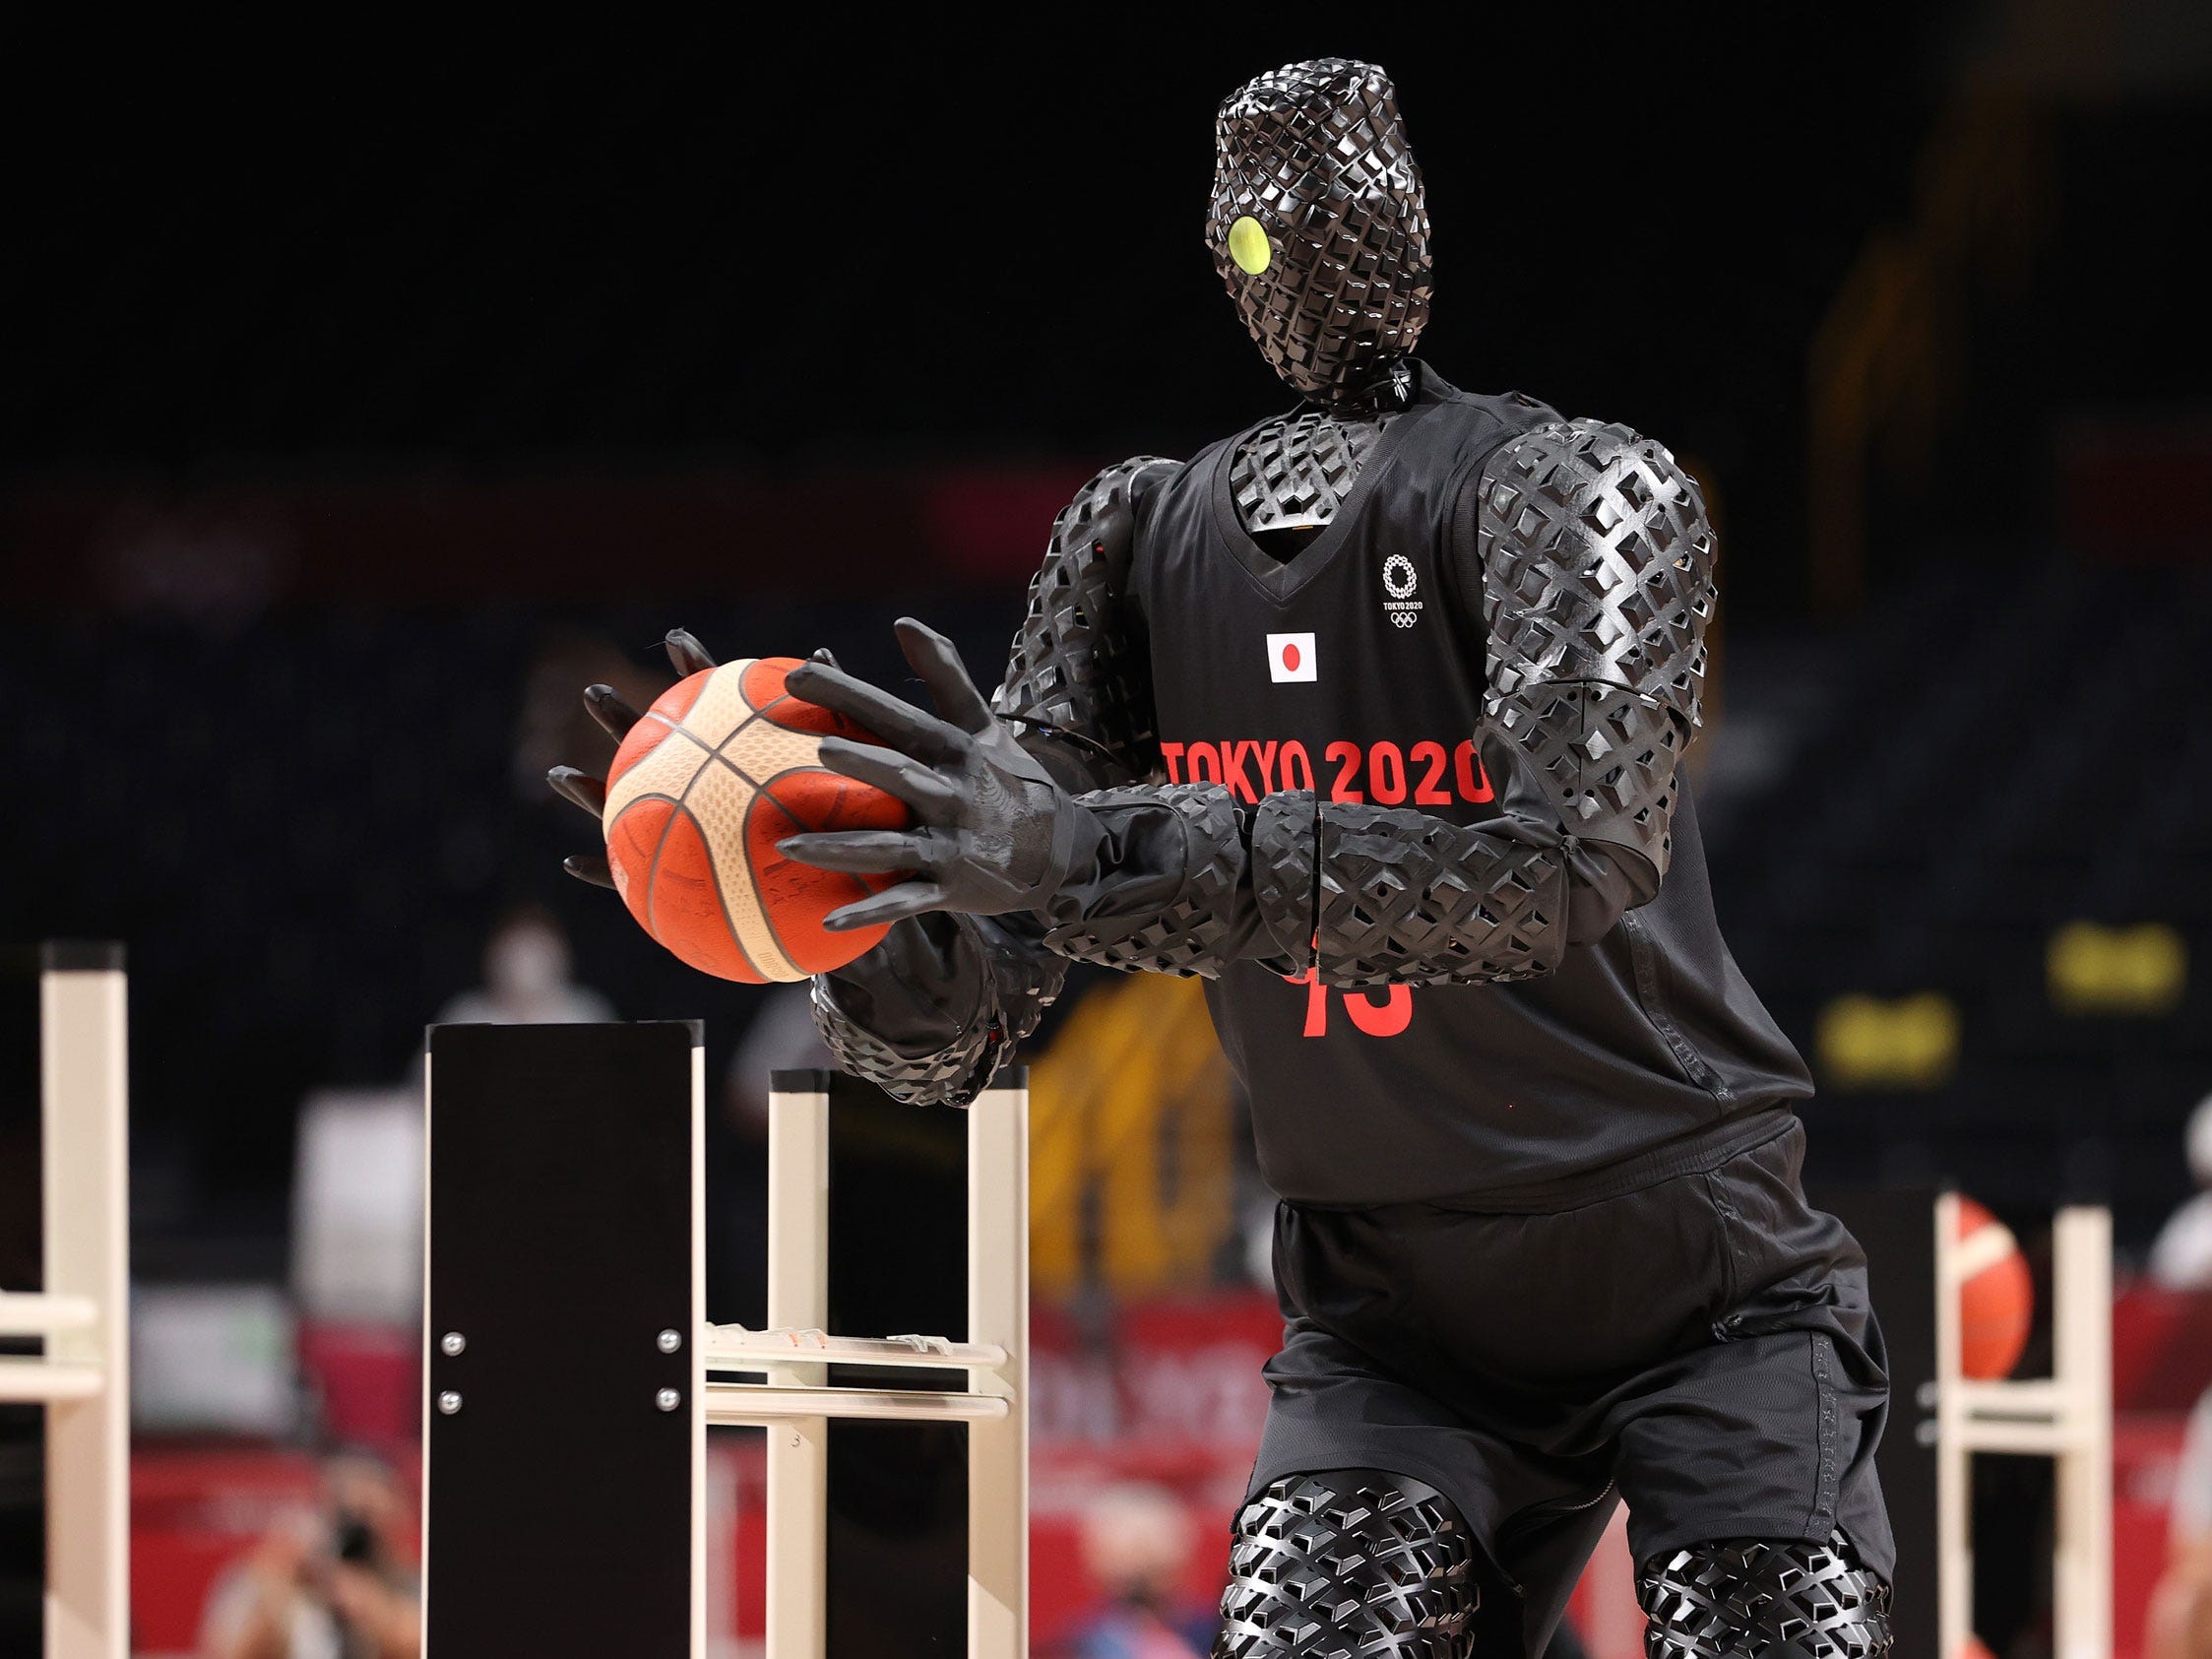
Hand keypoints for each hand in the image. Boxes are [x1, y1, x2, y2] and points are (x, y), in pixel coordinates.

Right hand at [548, 631, 843, 887]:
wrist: (845, 915)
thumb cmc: (852, 846)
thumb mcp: (856, 786)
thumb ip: (840, 725)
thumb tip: (829, 660)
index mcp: (738, 762)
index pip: (716, 709)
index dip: (696, 672)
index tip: (679, 639)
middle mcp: (702, 793)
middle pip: (654, 750)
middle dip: (622, 721)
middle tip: (595, 692)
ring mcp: (682, 838)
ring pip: (625, 812)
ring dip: (588, 792)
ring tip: (557, 774)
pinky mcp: (675, 891)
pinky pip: (629, 883)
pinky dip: (601, 873)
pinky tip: (573, 864)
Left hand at [779, 618, 1088, 930]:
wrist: (1062, 849)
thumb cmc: (1008, 779)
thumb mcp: (984, 724)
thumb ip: (945, 674)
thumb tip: (903, 622)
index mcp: (955, 752)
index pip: (897, 716)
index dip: (848, 696)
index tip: (795, 677)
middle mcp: (953, 796)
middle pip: (902, 776)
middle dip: (863, 764)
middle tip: (816, 751)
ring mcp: (953, 845)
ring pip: (892, 846)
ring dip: (841, 848)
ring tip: (787, 846)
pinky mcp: (952, 888)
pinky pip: (905, 902)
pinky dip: (869, 913)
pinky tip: (827, 921)